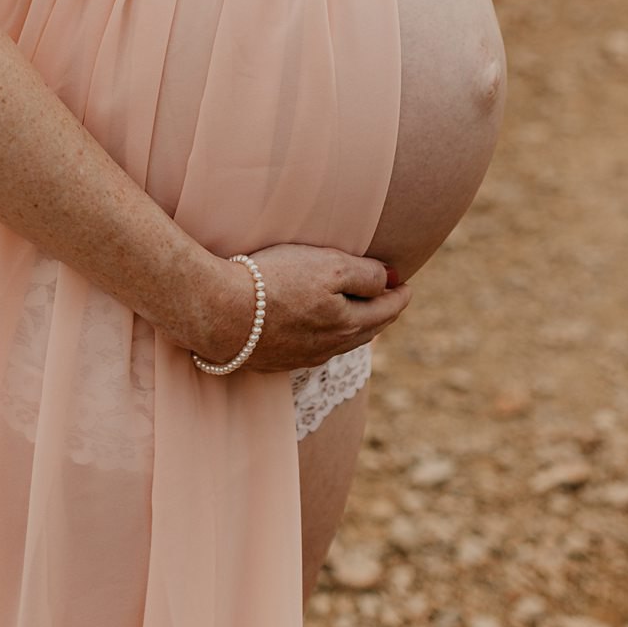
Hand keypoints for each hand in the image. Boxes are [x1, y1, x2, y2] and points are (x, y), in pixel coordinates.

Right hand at [195, 244, 412, 373]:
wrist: (221, 313)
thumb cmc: (275, 282)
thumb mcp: (328, 267)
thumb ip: (365, 274)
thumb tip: (391, 279)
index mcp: (350, 324)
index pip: (387, 310)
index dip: (400, 294)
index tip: (406, 284)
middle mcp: (331, 347)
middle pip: (367, 329)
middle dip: (382, 312)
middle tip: (390, 298)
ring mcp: (304, 357)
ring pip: (341, 342)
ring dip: (356, 326)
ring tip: (359, 312)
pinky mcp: (278, 359)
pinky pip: (315, 348)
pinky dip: (327, 335)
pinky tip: (319, 328)